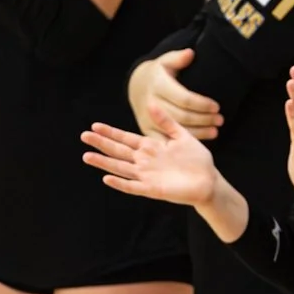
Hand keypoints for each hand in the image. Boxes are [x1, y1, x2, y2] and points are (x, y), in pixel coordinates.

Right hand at [80, 107, 223, 206]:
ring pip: (120, 168)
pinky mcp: (153, 189)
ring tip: (87, 156)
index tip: (95, 126)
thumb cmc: (196, 160)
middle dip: (101, 143)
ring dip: (104, 162)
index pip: (126, 138)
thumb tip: (151, 103)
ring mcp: (147, 176)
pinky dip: (120, 183)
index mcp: (151, 147)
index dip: (111, 132)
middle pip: (119, 151)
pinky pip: (133, 186)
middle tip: (84, 136)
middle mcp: (145, 161)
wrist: (209, 181)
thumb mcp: (181, 136)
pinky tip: (106, 178)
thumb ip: (166, 122)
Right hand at [129, 48, 223, 139]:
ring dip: (198, 132)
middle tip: (220, 120)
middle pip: (182, 116)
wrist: (137, 87)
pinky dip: (183, 141)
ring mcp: (148, 118)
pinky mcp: (147, 130)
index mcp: (158, 85)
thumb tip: (190, 53)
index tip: (217, 106)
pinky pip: (166, 139)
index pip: (184, 98)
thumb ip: (178, 58)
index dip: (202, 104)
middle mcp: (152, 103)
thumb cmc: (159, 73)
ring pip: (175, 130)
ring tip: (215, 131)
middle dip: (204, 119)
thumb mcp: (166, 61)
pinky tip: (199, 141)